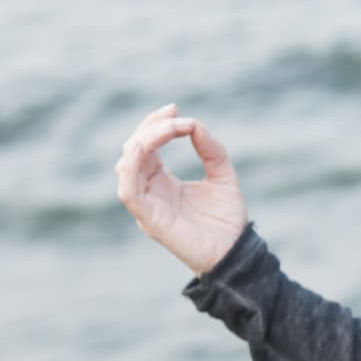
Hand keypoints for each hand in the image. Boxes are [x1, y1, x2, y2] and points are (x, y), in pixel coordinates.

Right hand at [114, 103, 248, 275]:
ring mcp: (146, 205)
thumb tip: (195, 125)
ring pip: (126, 165)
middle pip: (132, 150)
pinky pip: (127, 190)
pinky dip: (132, 166)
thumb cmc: (227, 219)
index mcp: (162, 181)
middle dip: (150, 127)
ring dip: (144, 140)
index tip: (175, 108)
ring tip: (170, 127)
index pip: (145, 146)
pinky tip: (148, 147)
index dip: (155, 124)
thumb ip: (211, 150)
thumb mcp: (223, 175)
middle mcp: (150, 191)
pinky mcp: (148, 218)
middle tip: (174, 115)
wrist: (235, 251)